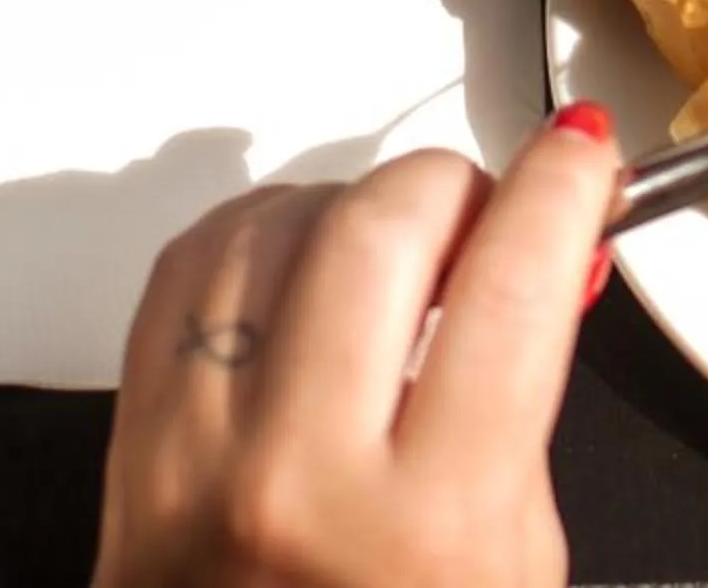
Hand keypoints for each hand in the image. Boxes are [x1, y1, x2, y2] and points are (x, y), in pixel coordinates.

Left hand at [90, 102, 622, 587]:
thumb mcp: (516, 557)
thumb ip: (520, 398)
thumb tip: (542, 255)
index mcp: (426, 523)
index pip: (510, 280)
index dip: (560, 189)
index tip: (578, 159)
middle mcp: (297, 479)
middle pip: (381, 224)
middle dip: (453, 189)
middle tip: (486, 218)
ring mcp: (196, 459)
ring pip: (273, 226)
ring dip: (352, 208)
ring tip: (395, 251)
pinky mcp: (129, 448)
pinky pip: (188, 269)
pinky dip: (258, 237)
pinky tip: (303, 264)